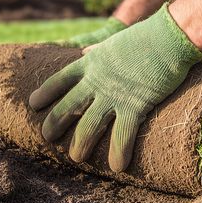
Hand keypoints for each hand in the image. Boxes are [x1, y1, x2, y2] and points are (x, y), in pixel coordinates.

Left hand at [29, 5, 201, 171]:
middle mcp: (96, 81)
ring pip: (88, 126)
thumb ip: (97, 50)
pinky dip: (119, 152)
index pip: (59, 80)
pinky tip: (117, 166)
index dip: (45, 93)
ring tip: (75, 158)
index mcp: (90, 62)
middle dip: (54, 124)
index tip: (34, 103)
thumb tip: (85, 51)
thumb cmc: (145, 36)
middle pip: (67, 107)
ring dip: (80, 144)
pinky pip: (122, 135)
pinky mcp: (134, 105)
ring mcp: (113, 95)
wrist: (167, 37)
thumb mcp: (112, 42)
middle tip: (46, 138)